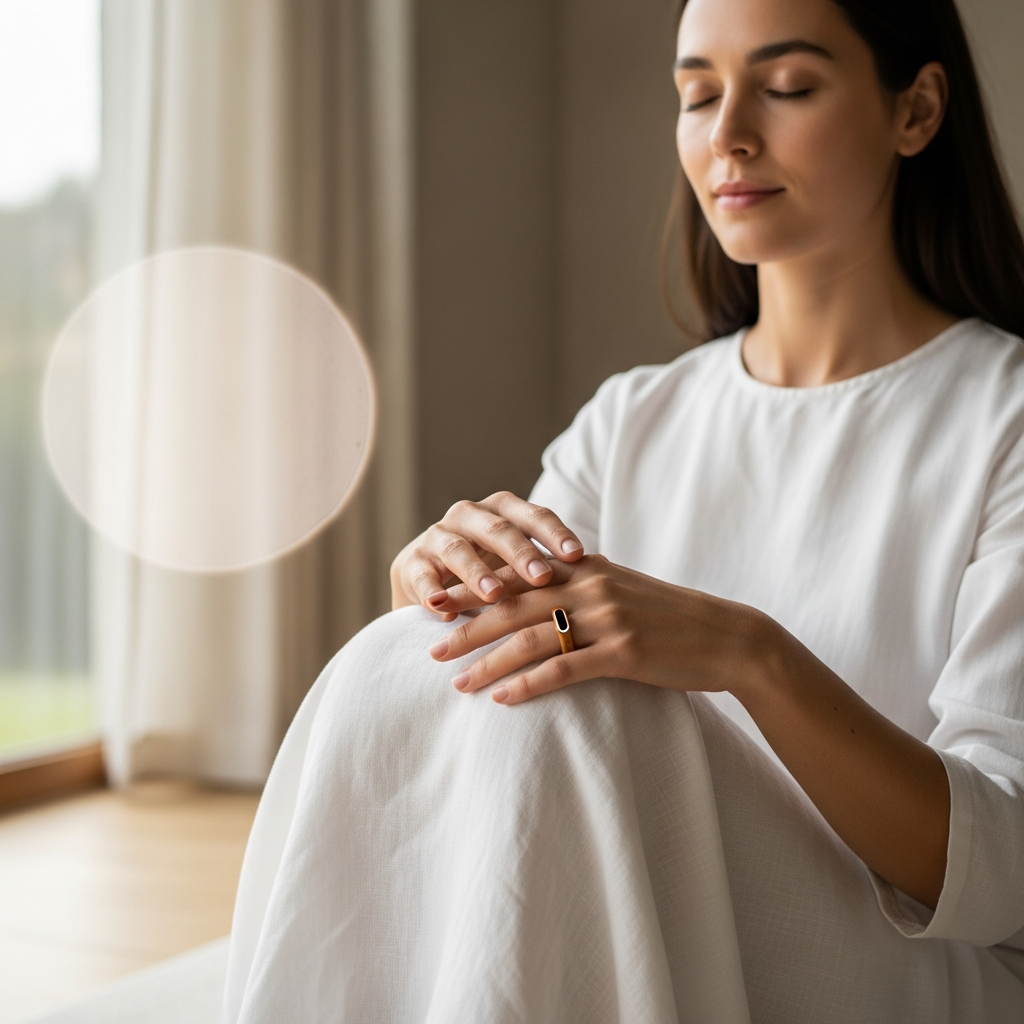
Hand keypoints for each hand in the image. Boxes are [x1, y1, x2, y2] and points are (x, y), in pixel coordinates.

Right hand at [390, 492, 584, 621]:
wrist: (433, 589)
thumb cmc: (491, 575)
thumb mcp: (520, 567)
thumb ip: (553, 564)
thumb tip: (608, 569)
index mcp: (502, 510)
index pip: (534, 516)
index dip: (555, 534)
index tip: (580, 555)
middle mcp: (469, 515)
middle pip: (498, 527)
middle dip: (520, 553)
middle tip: (542, 576)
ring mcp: (437, 537)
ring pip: (458, 548)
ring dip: (476, 573)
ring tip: (494, 596)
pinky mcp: (409, 564)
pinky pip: (421, 576)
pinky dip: (432, 593)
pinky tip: (444, 612)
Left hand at [429, 554, 769, 702]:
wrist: (726, 636)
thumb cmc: (668, 617)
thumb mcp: (620, 588)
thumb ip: (578, 582)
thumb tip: (538, 588)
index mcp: (584, 567)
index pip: (515, 573)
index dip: (472, 587)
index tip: (434, 600)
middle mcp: (590, 586)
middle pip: (513, 604)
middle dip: (467, 626)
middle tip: (430, 645)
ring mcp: (608, 618)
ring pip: (531, 638)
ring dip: (488, 661)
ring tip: (456, 681)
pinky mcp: (625, 653)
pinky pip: (565, 669)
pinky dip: (529, 684)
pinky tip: (502, 699)